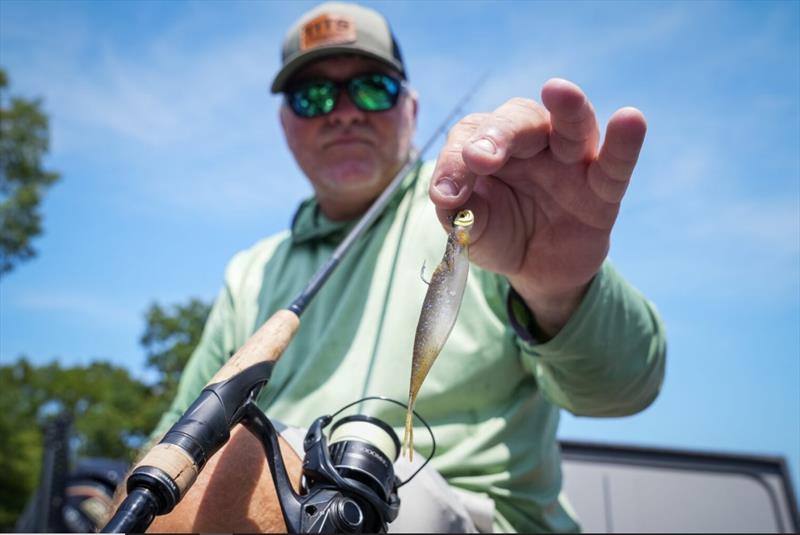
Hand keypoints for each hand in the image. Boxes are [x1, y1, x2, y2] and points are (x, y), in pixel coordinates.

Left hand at [429, 78, 646, 336]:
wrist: (536, 269)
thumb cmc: (499, 234)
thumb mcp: (471, 229)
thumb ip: (458, 212)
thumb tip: (448, 199)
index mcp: (491, 147)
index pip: (470, 138)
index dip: (453, 163)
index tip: (444, 195)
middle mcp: (532, 144)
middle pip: (519, 120)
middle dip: (498, 134)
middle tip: (479, 157)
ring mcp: (570, 162)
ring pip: (570, 126)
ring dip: (566, 108)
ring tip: (558, 90)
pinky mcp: (602, 190)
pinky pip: (615, 165)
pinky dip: (624, 144)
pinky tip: (630, 119)